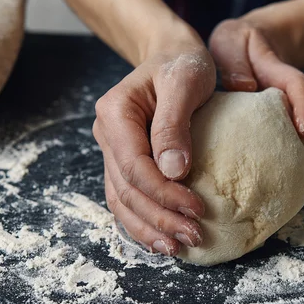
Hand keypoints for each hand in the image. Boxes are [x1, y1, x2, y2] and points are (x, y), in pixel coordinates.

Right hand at [93, 43, 215, 255]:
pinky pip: (127, 198)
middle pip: (127, 190)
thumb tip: (174, 173)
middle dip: (159, 218)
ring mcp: (113, 151)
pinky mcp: (126, 162)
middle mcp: (107, 135)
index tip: (197, 209)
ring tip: (177, 247)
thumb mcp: (185, 81)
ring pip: (122, 201)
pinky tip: (161, 238)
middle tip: (193, 236)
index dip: (164, 194)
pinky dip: (143, 222)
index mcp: (115, 114)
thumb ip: (174, 123)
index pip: (134, 167)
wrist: (172, 56)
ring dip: (148, 228)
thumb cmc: (182, 64)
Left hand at [208, 18, 303, 186]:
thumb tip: (244, 86)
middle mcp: (295, 91)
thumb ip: (234, 63)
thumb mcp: (230, 44)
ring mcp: (299, 107)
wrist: (249, 43)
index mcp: (278, 72)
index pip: (298, 85)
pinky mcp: (294, 122)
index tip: (303, 129)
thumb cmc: (236, 47)